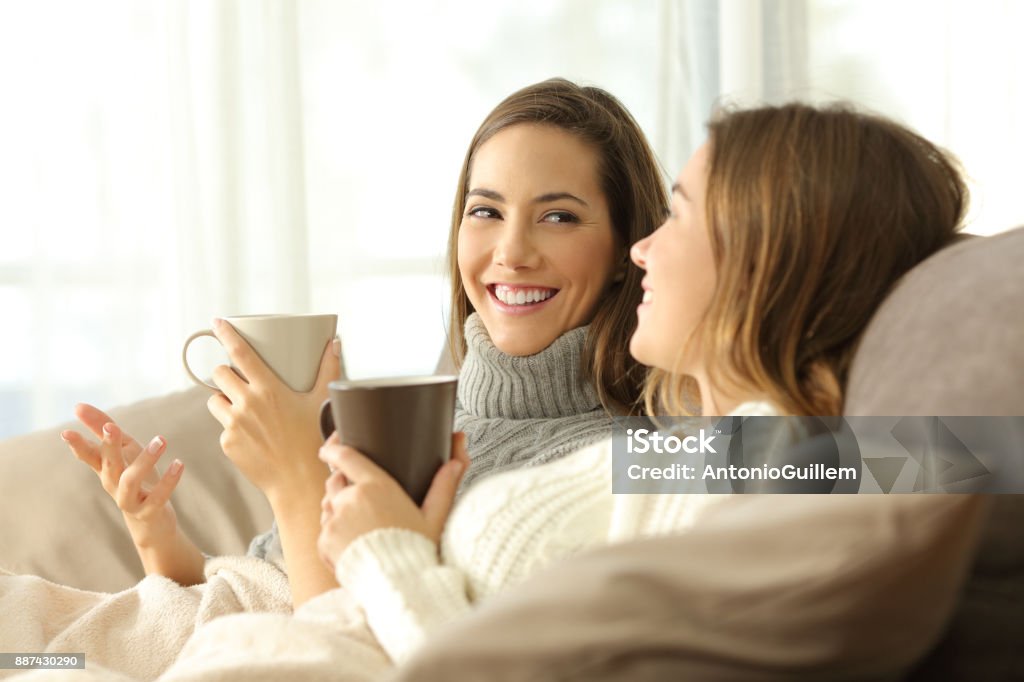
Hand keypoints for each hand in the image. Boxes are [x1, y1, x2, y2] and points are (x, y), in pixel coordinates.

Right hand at [62, 403, 183, 547]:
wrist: (151, 522)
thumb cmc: (136, 478)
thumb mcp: (124, 450)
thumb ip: (103, 427)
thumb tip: (78, 406)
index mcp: (106, 468)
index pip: (88, 455)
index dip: (77, 445)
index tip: (66, 432)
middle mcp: (113, 484)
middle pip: (108, 465)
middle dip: (108, 446)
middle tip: (111, 427)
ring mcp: (129, 499)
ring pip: (131, 480)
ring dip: (145, 459)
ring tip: (161, 440)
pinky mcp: (148, 511)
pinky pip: (158, 496)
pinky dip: (169, 481)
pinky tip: (179, 463)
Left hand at [205, 318, 341, 505]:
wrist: (299, 480)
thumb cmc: (314, 439)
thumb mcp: (321, 401)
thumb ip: (328, 369)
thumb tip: (336, 343)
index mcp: (269, 388)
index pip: (239, 352)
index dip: (225, 334)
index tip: (216, 322)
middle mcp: (247, 403)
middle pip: (219, 373)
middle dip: (225, 372)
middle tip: (239, 379)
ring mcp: (233, 424)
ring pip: (213, 399)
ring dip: (223, 398)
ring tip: (242, 407)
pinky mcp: (226, 443)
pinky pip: (221, 426)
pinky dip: (231, 426)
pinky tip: (250, 434)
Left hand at [316, 432, 468, 572]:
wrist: (397, 585)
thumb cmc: (418, 550)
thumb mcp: (435, 517)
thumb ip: (444, 485)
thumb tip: (457, 461)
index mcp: (376, 486)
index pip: (346, 457)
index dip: (333, 449)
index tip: (328, 449)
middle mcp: (351, 499)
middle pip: (335, 483)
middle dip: (342, 487)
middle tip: (359, 503)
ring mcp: (334, 521)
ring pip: (328, 508)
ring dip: (337, 512)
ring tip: (360, 530)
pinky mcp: (324, 542)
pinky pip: (324, 533)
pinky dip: (334, 537)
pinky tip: (354, 547)